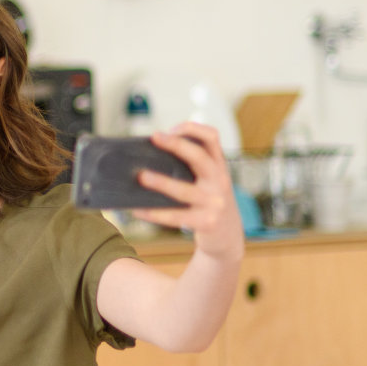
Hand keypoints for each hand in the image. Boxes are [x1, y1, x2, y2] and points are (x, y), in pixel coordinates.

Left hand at [132, 121, 243, 263]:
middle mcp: (220, 181)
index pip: (212, 138)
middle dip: (176, 145)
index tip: (171, 129)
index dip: (193, 129)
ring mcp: (214, 203)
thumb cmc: (207, 203)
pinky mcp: (206, 222)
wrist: (228, 237)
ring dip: (161, 182)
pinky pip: (176, 217)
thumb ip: (189, 168)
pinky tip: (138, 210)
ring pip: (184, 190)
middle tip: (155, 137)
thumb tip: (147, 159)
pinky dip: (154, 213)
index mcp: (218, 166)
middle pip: (200, 157)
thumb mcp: (208, 181)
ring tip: (142, 176)